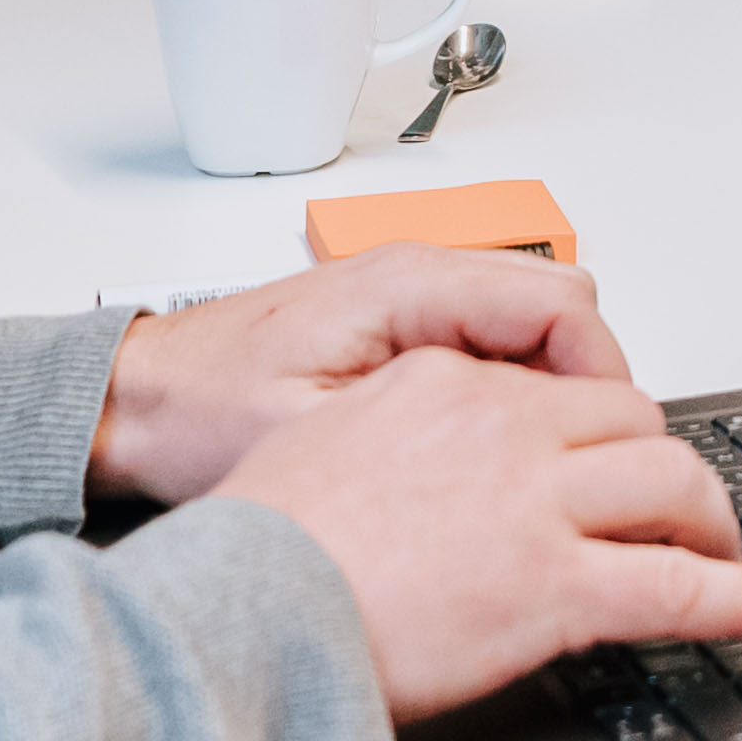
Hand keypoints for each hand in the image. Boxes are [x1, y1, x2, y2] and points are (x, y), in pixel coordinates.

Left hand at [89, 247, 639, 507]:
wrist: (136, 400)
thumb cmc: (199, 415)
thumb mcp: (310, 434)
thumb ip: (419, 429)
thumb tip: (512, 454)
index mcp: (407, 286)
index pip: (561, 306)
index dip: (603, 379)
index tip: (606, 447)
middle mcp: (418, 274)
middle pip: (566, 307)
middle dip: (590, 386)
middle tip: (582, 466)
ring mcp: (413, 295)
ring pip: (538, 323)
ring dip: (553, 388)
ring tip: (539, 465)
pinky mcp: (402, 323)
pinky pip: (496, 340)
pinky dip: (515, 388)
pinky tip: (489, 451)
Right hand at [203, 348, 741, 725]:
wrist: (230, 616)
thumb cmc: (252, 558)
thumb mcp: (318, 453)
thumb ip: (390, 445)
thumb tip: (418, 482)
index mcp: (439, 384)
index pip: (555, 391)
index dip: (595, 435)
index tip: (606, 467)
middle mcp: (499, 427)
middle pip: (632, 424)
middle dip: (663, 469)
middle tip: (677, 514)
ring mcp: (535, 504)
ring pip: (673, 484)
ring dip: (712, 523)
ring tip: (726, 557)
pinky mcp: (556, 586)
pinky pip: (682, 586)